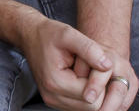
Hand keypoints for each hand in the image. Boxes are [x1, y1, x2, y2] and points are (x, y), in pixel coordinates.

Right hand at [20, 17, 136, 110]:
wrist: (30, 35)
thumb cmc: (48, 33)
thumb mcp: (69, 34)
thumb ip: (90, 49)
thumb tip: (108, 66)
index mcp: (55, 82)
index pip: (94, 97)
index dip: (100, 80)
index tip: (94, 61)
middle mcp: (52, 97)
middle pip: (92, 106)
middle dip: (97, 87)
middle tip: (89, 66)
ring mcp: (53, 101)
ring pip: (88, 108)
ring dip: (92, 91)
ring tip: (83, 70)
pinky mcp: (56, 101)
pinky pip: (80, 106)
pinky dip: (85, 93)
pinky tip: (79, 77)